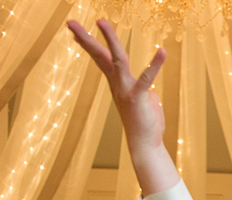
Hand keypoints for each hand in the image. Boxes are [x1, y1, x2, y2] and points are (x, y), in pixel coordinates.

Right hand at [68, 20, 175, 194]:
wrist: (145, 146)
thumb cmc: (146, 124)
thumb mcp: (145, 103)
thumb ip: (145, 91)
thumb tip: (150, 89)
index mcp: (117, 84)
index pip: (101, 60)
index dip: (90, 45)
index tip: (76, 32)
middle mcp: (118, 85)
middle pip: (100, 56)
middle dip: (86, 38)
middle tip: (69, 22)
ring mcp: (126, 91)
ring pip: (117, 60)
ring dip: (110, 40)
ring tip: (100, 21)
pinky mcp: (138, 98)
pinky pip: (147, 78)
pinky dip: (155, 64)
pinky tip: (162, 51)